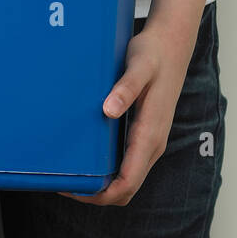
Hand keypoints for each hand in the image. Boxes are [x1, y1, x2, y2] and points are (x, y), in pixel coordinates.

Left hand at [71, 20, 196, 206]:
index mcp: (150, 134)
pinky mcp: (144, 134)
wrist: (172, 43)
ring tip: (70, 174)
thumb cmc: (155, 54)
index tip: (73, 190)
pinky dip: (107, 170)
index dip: (100, 194)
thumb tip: (109, 110)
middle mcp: (153, 144)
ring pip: (127, 178)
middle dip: (96, 194)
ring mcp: (150, 140)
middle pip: (126, 188)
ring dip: (101, 184)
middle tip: (63, 184)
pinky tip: (86, 158)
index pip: (128, 183)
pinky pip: (127, 164)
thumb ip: (125, 88)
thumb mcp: (139, 66)